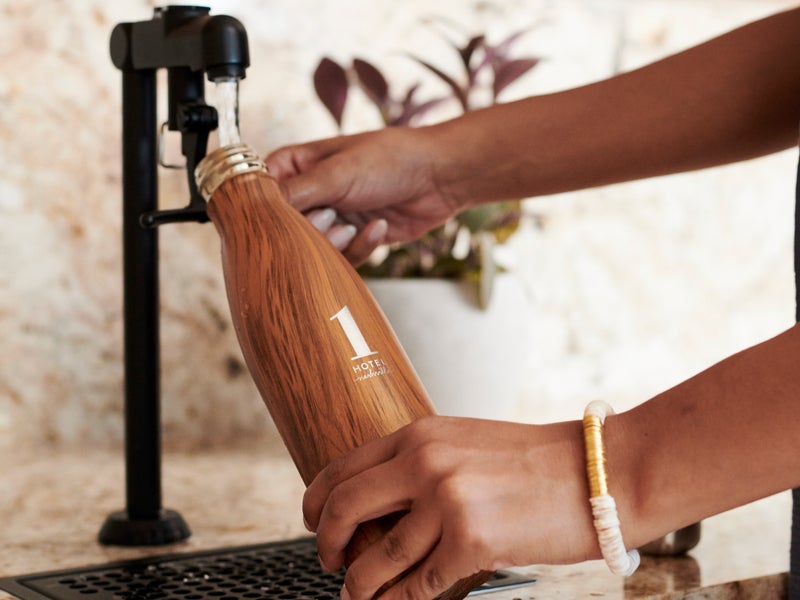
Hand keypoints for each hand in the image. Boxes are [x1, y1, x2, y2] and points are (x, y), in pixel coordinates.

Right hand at [265, 127, 462, 265]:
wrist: (439, 176)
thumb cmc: (390, 159)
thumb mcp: (336, 174)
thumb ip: (294, 194)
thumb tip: (256, 211)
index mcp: (295, 166)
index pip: (259, 195)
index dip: (266, 213)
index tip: (279, 224)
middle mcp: (308, 193)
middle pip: (283, 230)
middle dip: (309, 233)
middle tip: (330, 220)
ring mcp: (331, 218)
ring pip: (311, 250)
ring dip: (335, 245)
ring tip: (353, 225)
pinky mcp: (352, 239)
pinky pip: (341, 259)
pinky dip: (359, 248)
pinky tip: (378, 227)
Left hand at [303, 416, 596, 599]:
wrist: (594, 472)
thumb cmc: (533, 460)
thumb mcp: (464, 443)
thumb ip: (418, 463)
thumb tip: (378, 503)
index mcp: (419, 434)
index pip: (342, 467)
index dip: (316, 501)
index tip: (313, 521)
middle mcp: (424, 462)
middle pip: (342, 508)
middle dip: (325, 543)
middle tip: (328, 560)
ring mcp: (446, 502)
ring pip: (374, 557)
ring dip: (357, 585)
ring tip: (356, 595)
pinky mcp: (472, 542)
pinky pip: (417, 585)